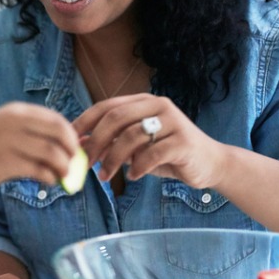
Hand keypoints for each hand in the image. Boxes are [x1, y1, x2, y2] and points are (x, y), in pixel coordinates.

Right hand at [0, 102, 79, 194]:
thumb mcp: (2, 130)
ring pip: (52, 153)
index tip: (74, 149)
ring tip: (63, 176)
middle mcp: (14, 122)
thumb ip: (29, 133)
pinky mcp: (5, 163)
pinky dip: (50, 177)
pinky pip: (39, 170)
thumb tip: (63, 146)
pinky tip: (49, 181)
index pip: (56, 119)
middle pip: (59, 132)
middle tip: (74, 164)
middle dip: (72, 149)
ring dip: (64, 167)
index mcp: (15, 112)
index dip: (71, 135)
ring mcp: (9, 141)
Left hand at [74, 93, 227, 187]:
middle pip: (116, 118)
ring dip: (112, 159)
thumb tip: (79, 145)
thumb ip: (112, 142)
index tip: (70, 140)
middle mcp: (158, 106)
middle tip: (85, 163)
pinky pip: (152, 154)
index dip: (85, 122)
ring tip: (105, 176)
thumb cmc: (167, 154)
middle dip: (96, 142)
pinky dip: (137, 167)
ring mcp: (173, 122)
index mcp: (144, 102)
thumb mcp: (136, 147)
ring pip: (131, 137)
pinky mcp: (184, 141)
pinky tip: (132, 176)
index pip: (107, 106)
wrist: (209, 163)